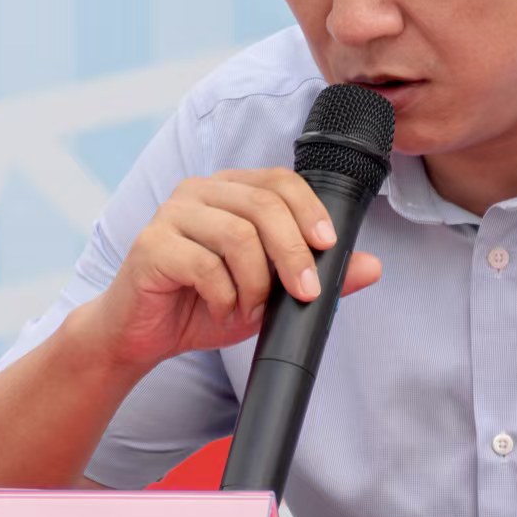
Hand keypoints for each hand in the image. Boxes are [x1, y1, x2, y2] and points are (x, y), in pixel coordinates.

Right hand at [77, 169, 382, 371]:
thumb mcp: (271, 293)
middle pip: (263, 206)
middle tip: (304, 293)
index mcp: (229, 190)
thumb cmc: (204, 304)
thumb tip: (373, 266)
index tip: (328, 246)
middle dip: (293, 253)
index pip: (278, 181)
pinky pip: (203, 264)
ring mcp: (171, 215)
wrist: (143, 335)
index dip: (309, 209)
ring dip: (256, 282)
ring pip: (237, 235)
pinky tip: (225, 310)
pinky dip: (224, 295)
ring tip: (251, 308)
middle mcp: (199, 191)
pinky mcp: (150, 245)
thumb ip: (318, 276)